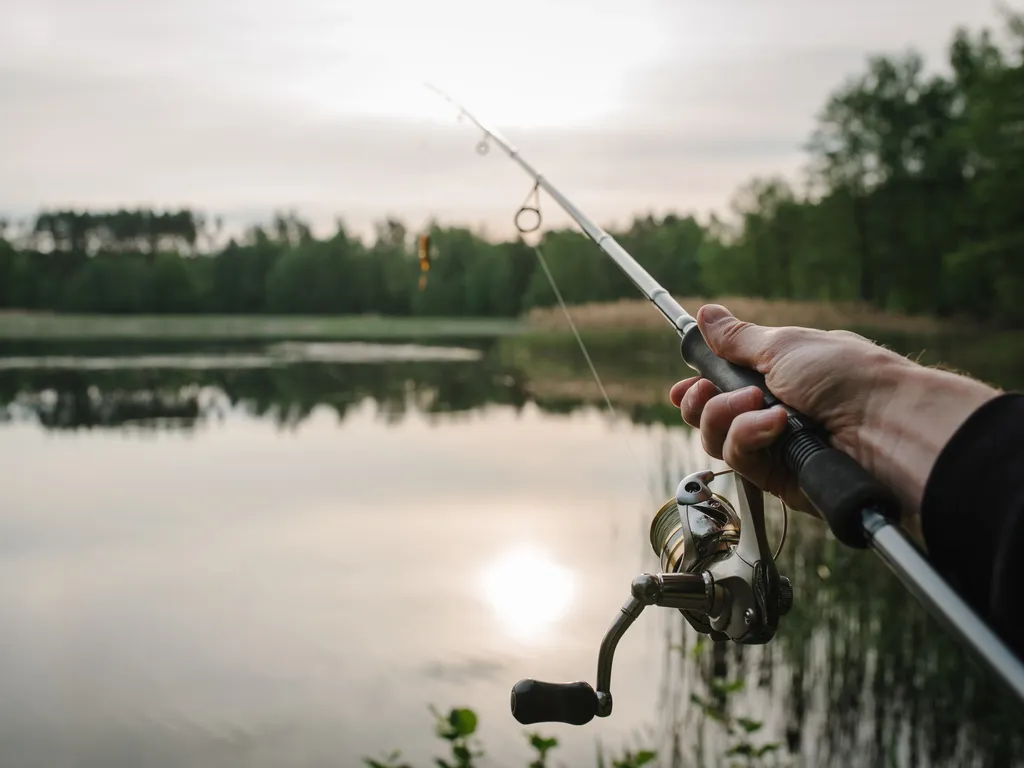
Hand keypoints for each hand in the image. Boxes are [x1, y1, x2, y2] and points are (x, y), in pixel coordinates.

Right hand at [668, 304, 997, 518]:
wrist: (887, 426)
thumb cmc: (848, 377)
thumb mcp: (783, 345)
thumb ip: (736, 339)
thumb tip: (706, 314)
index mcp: (779, 377)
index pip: (723, 386)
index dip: (697, 389)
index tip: (682, 388)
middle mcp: (774, 413)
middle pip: (710, 417)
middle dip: (703, 402)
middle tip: (709, 392)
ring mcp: (776, 447)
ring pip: (718, 440)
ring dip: (728, 417)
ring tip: (759, 406)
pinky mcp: (780, 478)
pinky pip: (740, 462)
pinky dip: (750, 438)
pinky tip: (776, 427)